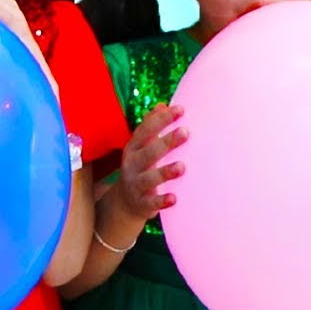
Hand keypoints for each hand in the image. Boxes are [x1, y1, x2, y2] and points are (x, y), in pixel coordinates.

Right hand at [111, 104, 188, 220]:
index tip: (181, 109)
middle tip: (186, 132)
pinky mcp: (142, 203)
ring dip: (165, 172)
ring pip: (149, 178)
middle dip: (166, 142)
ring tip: (182, 167)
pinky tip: (174, 198)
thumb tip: (162, 105)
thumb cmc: (140, 168)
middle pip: (149, 152)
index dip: (162, 120)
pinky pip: (151, 203)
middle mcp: (132, 165)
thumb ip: (151, 127)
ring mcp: (136, 185)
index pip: (146, 130)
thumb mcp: (141, 147)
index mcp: (133, 148)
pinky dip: (162, 201)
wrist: (124, 202)